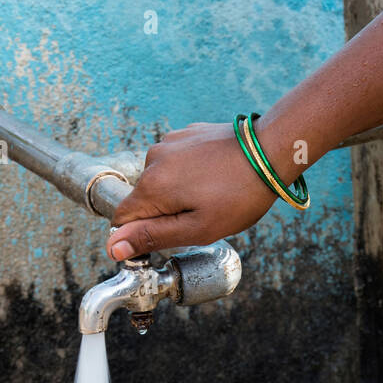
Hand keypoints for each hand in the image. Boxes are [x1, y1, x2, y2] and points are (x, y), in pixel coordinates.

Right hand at [107, 122, 275, 259]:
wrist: (270, 151)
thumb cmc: (237, 196)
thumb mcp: (195, 229)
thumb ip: (151, 237)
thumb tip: (113, 247)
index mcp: (151, 187)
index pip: (122, 220)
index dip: (139, 237)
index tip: (169, 239)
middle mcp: (152, 160)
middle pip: (142, 200)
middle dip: (163, 214)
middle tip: (200, 217)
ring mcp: (169, 143)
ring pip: (160, 181)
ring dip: (177, 193)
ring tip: (210, 195)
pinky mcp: (185, 134)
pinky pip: (176, 163)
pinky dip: (188, 174)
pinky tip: (213, 177)